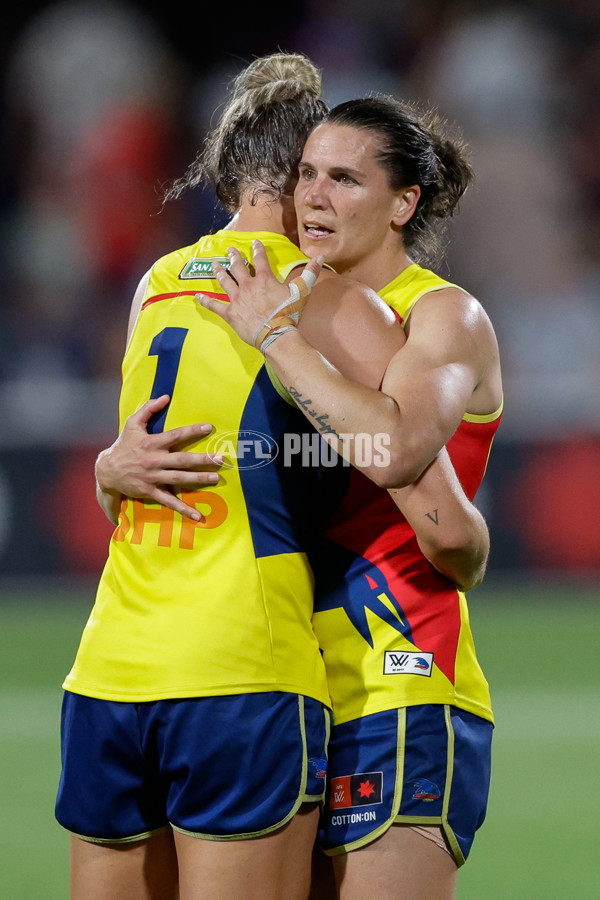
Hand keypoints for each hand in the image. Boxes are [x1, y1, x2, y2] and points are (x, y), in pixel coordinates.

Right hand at [96, 395, 222, 520]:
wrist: (107, 471)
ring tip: (216, 478)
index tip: (209, 427)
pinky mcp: (150, 492)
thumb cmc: (123, 445)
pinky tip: (197, 515)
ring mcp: (152, 477)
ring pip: (179, 479)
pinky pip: (169, 501)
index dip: (192, 431)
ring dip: (198, 479)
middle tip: (221, 459)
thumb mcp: (132, 424)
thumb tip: (166, 396)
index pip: (175, 435)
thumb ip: (148, 408)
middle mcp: (154, 460)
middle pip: (182, 460)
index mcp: (151, 443)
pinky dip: (183, 509)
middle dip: (202, 459)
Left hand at [196, 240, 322, 346]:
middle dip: (233, 257)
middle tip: (229, 250)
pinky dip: (205, 301)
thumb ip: (310, 273)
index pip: (260, 259)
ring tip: (215, 264)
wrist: (276, 334)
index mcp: (264, 279)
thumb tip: (321, 257)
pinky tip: (197, 296)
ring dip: (219, 271)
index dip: (257, 250)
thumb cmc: (289, 314)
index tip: (254, 243)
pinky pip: (214, 305)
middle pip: (238, 267)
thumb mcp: (302, 292)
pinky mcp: (230, 313)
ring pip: (225, 281)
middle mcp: (248, 285)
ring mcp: (237, 298)